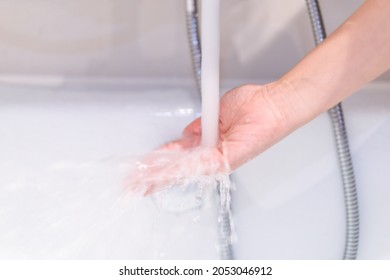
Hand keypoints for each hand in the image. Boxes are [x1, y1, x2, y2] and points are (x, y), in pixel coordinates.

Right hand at [127, 83, 288, 194]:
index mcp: (208, 145)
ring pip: (184, 170)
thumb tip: (187, 134)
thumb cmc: (252, 107)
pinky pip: (200, 164)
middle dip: (152, 176)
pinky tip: (164, 173)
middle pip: (176, 168)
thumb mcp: (217, 114)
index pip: (177, 157)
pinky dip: (180, 167)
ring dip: (161, 175)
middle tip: (133, 185)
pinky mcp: (227, 159)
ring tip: (141, 182)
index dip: (158, 162)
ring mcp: (218, 159)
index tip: (141, 168)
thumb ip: (200, 127)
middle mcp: (211, 155)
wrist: (272, 104)